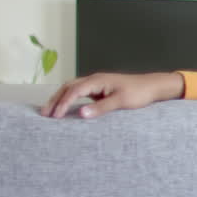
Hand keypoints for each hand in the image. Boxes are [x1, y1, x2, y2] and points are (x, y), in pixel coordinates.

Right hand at [41, 72, 184, 118]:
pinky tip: (65, 108)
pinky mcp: (99, 89)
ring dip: (60, 99)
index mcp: (97, 80)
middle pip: (67, 88)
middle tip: (44, 114)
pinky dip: (69, 99)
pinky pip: (79, 93)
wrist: (152, 86)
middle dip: (55, 100)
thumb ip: (101, 108)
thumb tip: (80, 114)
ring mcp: (96, 84)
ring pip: (72, 89)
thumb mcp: (121, 101)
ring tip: (50, 112)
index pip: (73, 91)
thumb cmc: (139, 93)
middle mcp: (94, 80)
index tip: (55, 117)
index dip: (62, 104)